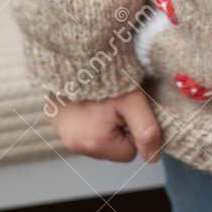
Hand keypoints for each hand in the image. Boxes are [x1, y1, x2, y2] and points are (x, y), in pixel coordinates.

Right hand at [47, 87, 162, 164]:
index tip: (128, 109)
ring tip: (103, 99)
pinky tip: (90, 100)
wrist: (75, 53)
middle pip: (112, 148)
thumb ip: (146, 131)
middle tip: (115, 102)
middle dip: (118, 128)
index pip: (129, 153)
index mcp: (95, 143)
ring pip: (98, 139)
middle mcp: (76, 145)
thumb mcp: (133, 101)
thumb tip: (153, 158)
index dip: (134, 130)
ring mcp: (64, 136)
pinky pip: (82, 129)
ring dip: (103, 123)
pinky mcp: (58, 124)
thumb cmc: (105, 76)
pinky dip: (89, 118)